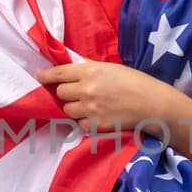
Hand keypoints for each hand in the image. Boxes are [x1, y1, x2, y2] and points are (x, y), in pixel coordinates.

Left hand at [36, 61, 165, 133]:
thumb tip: (72, 66)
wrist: (153, 105)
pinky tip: (98, 117)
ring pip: (67, 110)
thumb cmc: (136, 82)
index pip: (59, 73)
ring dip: (74, 109)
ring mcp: (89, 109)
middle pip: (60, 93)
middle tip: (77, 94)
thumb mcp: (111, 68)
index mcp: (90, 70)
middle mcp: (86, 89)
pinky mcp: (95, 125)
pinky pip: (80, 124)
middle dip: (66, 94)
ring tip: (89, 106)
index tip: (39, 78)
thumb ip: (89, 68)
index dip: (46, 76)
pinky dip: (86, 121)